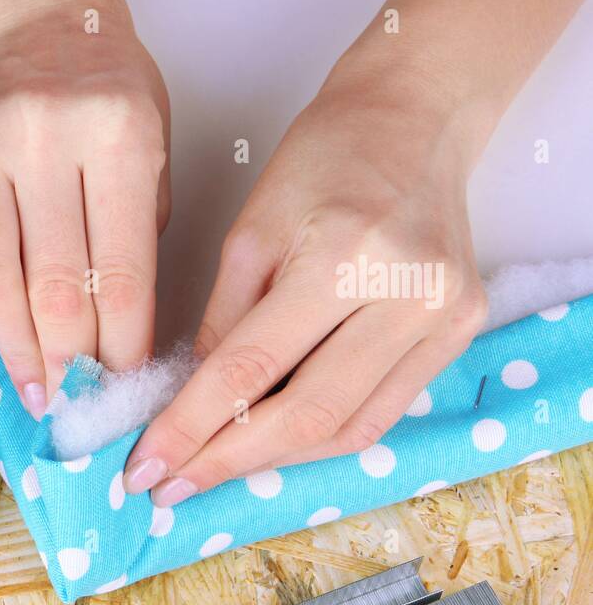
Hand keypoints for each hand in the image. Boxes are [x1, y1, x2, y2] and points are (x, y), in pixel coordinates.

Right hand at [0, 0, 169, 416]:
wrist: (34, 22)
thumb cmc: (106, 88)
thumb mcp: (154, 146)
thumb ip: (139, 232)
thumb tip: (120, 335)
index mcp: (118, 135)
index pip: (122, 269)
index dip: (122, 342)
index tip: (124, 384)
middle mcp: (47, 138)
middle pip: (58, 284)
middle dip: (71, 360)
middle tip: (79, 404)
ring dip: (20, 347)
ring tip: (38, 390)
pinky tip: (8, 339)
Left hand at [124, 83, 487, 503]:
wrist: (416, 118)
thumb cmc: (324, 161)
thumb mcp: (251, 233)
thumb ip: (221, 324)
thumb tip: (185, 407)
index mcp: (343, 258)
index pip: (250, 368)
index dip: (190, 427)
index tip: (144, 466)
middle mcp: (406, 296)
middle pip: (304, 415)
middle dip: (226, 461)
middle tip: (171, 487)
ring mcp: (443, 320)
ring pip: (346, 429)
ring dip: (272, 461)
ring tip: (212, 470)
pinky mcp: (459, 334)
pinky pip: (380, 414)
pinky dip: (319, 440)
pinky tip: (270, 447)